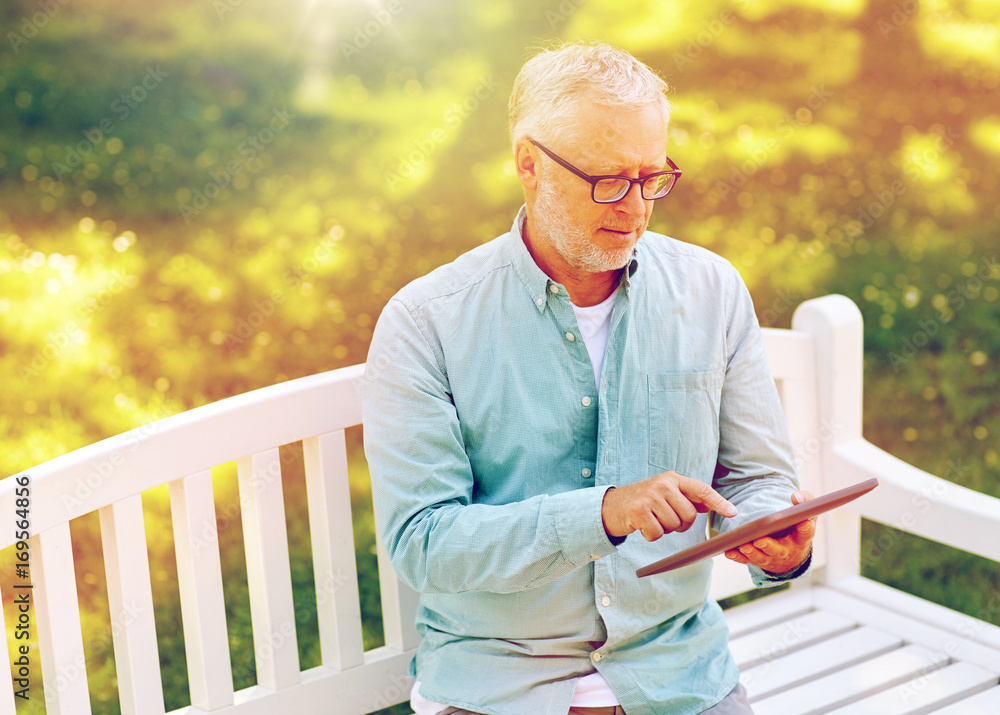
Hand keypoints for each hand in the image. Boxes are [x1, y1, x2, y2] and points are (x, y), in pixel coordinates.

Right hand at [602, 471, 736, 541]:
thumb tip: (708, 504)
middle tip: (664, 519)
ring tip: (652, 520)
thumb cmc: (642, 501)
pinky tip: (642, 526)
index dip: (718, 502)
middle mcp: (662, 484)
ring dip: (664, 529)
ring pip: (674, 526)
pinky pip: (658, 534)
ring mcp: (650, 497)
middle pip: (688, 515)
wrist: (610, 506)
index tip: (733, 512)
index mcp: (672, 479)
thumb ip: (685, 498)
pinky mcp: (638, 511)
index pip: (701, 490)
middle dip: (680, 524)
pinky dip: (651, 535)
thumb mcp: (664, 494)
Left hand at [725, 491, 815, 573]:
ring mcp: (772, 557)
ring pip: (761, 557)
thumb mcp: (806, 513)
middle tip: (760, 540)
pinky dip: (738, 557)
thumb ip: (806, 501)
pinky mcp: (758, 560)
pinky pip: (747, 561)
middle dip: (768, 546)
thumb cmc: (798, 526)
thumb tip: (796, 497)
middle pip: (778, 550)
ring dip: (751, 552)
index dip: (805, 528)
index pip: (806, 532)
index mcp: (801, 538)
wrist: (792, 552)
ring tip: (743, 545)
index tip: (803, 523)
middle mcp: (787, 550)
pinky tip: (729, 551)